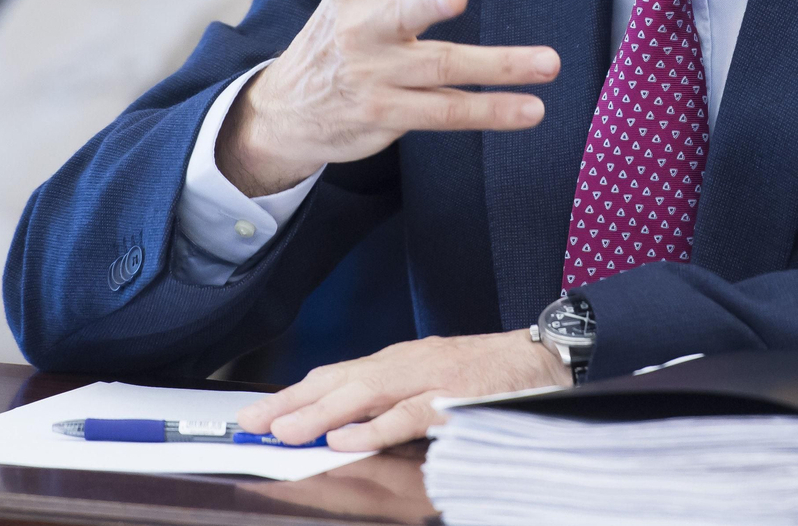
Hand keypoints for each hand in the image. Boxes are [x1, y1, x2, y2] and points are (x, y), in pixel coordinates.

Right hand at [218, 0, 559, 195]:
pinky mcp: (391, 114)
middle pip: (400, 13)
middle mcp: (366, 27)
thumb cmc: (341, 17)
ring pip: (440, 69)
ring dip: (497, 66)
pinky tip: (534, 109)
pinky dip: (492, 112)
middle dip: (426, 1)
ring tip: (550, 62)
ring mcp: (378, 74)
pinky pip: (447, 113)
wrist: (291, 106)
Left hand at [236, 331, 572, 450]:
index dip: (294, 394)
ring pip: (366, 393)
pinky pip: (410, 414)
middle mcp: (407, 364)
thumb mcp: (433, 381)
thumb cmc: (490, 374)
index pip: (336, 375)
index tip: (256, 415)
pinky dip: (376, 426)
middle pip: (339, 381)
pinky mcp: (455, 399)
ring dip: (321, 413)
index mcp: (400, 362)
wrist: (546, 356)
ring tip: (284, 432)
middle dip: (291, 402)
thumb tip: (346, 424)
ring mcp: (431, 379)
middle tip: (251, 423)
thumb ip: (394, 399)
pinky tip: (347, 440)